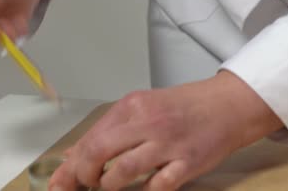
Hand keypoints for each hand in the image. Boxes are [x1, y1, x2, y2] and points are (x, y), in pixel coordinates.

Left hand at [49, 70, 283, 190]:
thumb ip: (111, 129)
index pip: (91, 137)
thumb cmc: (185, 107)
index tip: (61, 182)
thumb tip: (76, 154)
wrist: (226, 105)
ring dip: (109, 186)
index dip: (72, 165)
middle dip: (84, 176)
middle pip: (98, 152)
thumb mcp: (144, 107)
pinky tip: (144, 189)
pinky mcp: (187, 162)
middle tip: (87, 184)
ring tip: (111, 186)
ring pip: (122, 172)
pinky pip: (157, 186)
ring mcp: (168, 143)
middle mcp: (148, 122)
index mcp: (133, 106)